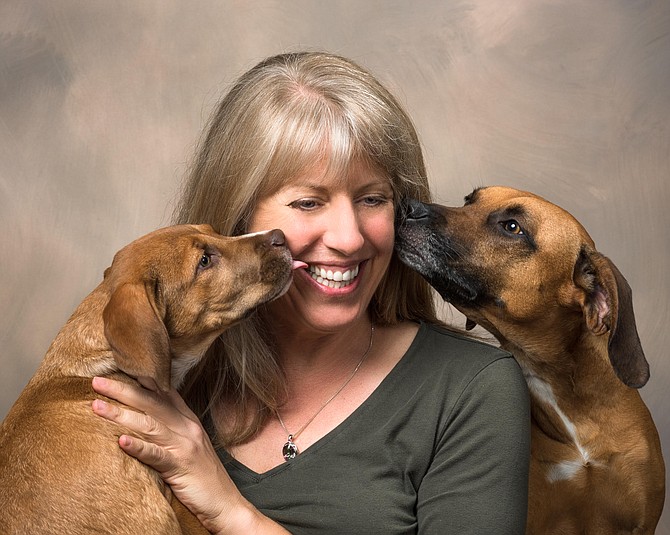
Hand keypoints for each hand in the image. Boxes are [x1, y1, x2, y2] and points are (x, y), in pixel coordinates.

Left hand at [90, 376, 277, 533]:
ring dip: (121, 414)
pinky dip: (138, 448)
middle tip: (97, 381)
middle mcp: (187, 428)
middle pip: (152, 403)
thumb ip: (172, 429)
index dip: (142, 380)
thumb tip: (145, 420)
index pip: (164, 394)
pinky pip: (156, 456)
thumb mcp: (190, 446)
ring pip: (149, 424)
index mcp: (189, 421)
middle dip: (123, 390)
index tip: (119, 368)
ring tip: (97, 407)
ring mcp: (185, 446)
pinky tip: (121, 442)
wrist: (226, 504)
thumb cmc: (204, 477)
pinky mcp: (181, 468)